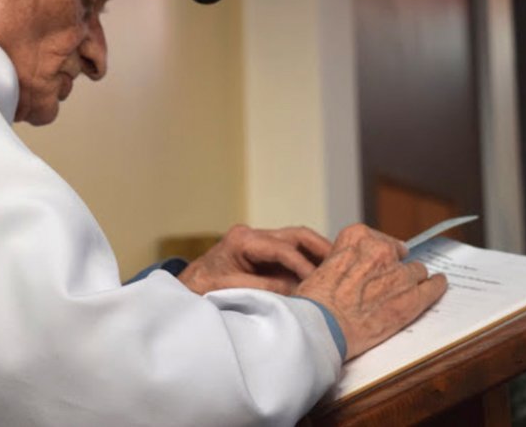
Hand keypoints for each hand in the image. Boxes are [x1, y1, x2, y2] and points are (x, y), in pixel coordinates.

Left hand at [177, 224, 331, 294]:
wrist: (183, 290)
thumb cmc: (200, 289)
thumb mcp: (230, 290)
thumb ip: (264, 288)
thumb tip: (297, 290)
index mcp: (243, 240)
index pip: (284, 249)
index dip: (304, 266)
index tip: (319, 282)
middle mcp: (252, 235)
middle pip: (296, 235)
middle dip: (320, 248)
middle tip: (342, 264)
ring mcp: (258, 242)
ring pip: (296, 240)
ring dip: (316, 254)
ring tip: (337, 268)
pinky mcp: (261, 252)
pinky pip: (290, 252)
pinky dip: (306, 260)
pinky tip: (320, 274)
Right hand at [295, 223, 446, 360]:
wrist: (321, 326)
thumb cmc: (316, 301)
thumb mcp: (322, 266)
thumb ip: (344, 260)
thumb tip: (353, 270)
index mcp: (356, 237)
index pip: (379, 239)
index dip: (379, 254)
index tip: (379, 262)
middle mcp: (380, 250)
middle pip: (399, 254)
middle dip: (394, 267)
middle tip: (386, 282)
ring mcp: (399, 274)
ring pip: (416, 270)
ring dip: (411, 279)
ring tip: (406, 290)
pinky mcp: (412, 298)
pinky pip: (433, 287)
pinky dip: (436, 286)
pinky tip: (438, 285)